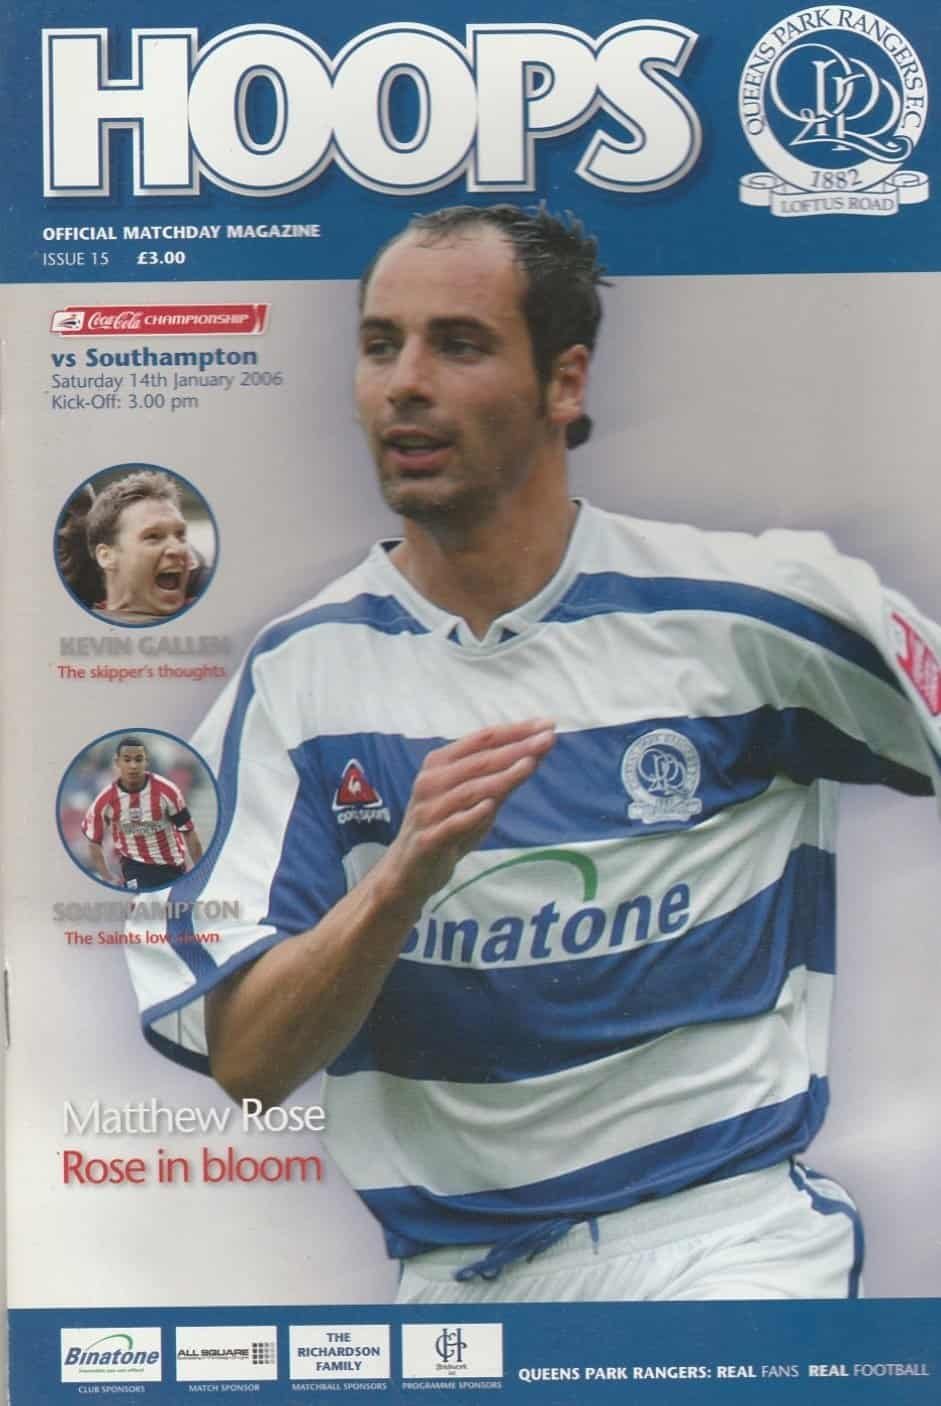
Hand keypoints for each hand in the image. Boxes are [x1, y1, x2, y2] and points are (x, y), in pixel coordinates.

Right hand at [380, 719, 555, 909]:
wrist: (409, 871)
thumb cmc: (447, 827)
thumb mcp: (477, 798)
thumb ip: (503, 776)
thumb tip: (539, 750)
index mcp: (441, 763)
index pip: (483, 739)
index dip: (515, 730)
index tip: (548, 724)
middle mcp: (432, 781)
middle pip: (479, 761)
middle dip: (516, 748)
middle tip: (547, 739)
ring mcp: (428, 810)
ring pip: (468, 790)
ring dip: (500, 777)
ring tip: (530, 765)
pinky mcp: (427, 840)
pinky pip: (451, 825)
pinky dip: (471, 815)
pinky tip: (491, 806)